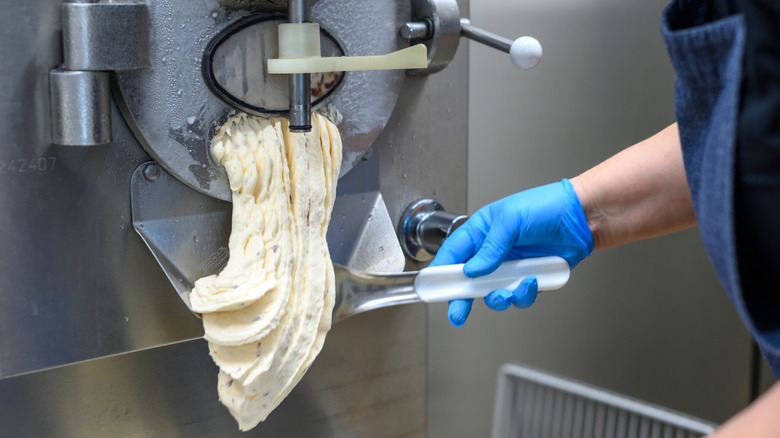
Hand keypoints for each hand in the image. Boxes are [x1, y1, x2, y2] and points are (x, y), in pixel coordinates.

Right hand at [429, 179, 592, 325]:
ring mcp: (511, 266)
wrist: (582, 217)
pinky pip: (519, 295)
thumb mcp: (511, 221)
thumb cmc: (546, 206)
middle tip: (457, 314)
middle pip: (469, 280)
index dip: (442, 271)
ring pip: (494, 292)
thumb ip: (490, 248)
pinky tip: (532, 281)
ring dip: (499, 298)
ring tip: (507, 293)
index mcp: (481, 232)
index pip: (453, 253)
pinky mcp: (529, 277)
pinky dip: (523, 294)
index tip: (433, 287)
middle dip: (462, 298)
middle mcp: (493, 251)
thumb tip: (473, 271)